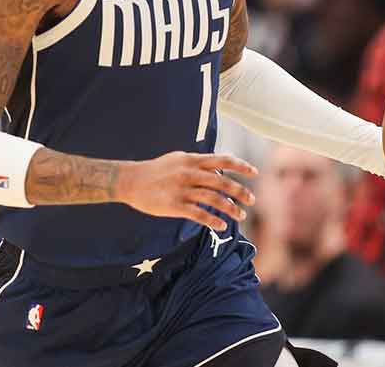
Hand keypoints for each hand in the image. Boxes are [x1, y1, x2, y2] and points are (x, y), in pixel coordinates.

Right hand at [118, 152, 257, 231]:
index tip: (254, 172)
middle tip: (251, 200)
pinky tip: (222, 226)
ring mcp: (182, 190)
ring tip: (240, 216)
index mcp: (191, 160)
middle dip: (240, 192)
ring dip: (230, 209)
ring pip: (213, 199)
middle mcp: (189, 173)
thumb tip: (219, 170)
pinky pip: (199, 214)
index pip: (222, 160)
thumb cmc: (156, 170)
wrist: (130, 181)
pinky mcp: (174, 206)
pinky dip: (213, 221)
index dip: (240, 166)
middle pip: (222, 182)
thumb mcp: (177, 159)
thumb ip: (198, 163)